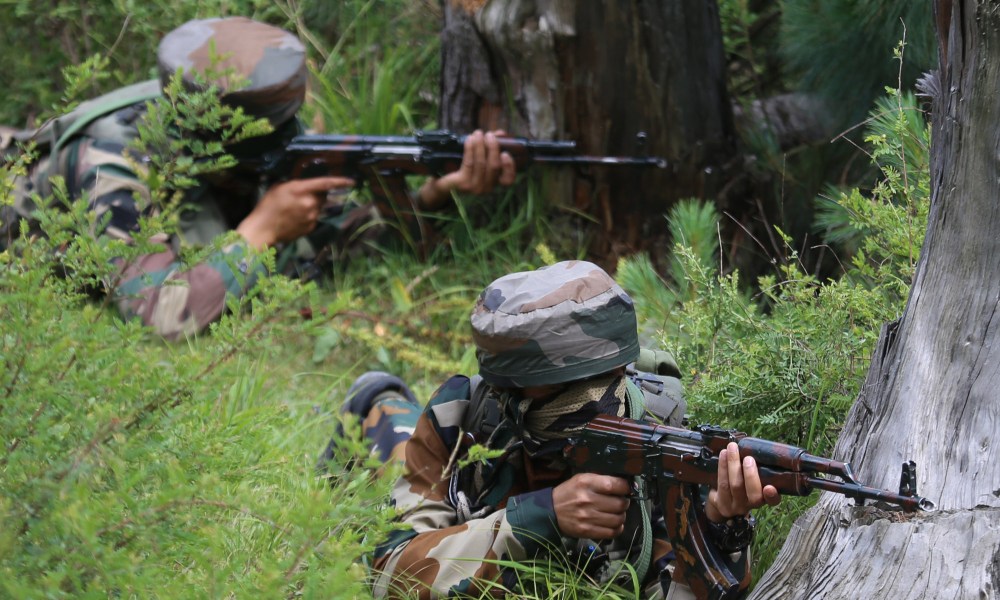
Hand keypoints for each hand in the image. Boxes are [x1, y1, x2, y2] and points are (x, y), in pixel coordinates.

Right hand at [237, 176, 353, 248]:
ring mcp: (312, 216)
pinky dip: (309, 215)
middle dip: (317, 194)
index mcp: (301, 190)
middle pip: (323, 195)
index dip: (340, 181)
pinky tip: (295, 217)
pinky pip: (315, 217)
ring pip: (319, 206)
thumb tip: (306, 182)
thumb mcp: (279, 187)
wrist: (263, 229)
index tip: (352, 181)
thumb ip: (295, 183)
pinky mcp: (312, 227)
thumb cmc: (268, 205)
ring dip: (312, 205)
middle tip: (303, 195)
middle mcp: (310, 203)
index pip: (325, 183)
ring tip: (296, 208)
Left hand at [417, 129, 516, 209]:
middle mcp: (486, 188)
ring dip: (480, 145)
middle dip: (493, 147)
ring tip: (478, 134)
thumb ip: (491, 147)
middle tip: (489, 135)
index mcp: (493, 183)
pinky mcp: (463, 183)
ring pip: (481, 163)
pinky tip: (469, 140)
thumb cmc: (464, 169)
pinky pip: (469, 163)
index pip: (508, 180)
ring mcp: (474, 187)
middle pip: (494, 166)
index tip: (506, 153)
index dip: (509, 167)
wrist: (444, 184)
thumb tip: (500, 133)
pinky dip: (470, 149)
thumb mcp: (479, 158)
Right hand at [552, 473, 630, 539]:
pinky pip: (611, 532)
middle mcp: (588, 500)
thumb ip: (600, 480)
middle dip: (624, 503)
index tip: (626, 489)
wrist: (551, 511)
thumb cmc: (569, 492)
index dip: (626, 488)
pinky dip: (617, 528)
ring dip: (621, 516)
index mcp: (587, 483)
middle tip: (621, 502)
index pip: (616, 485)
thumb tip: (623, 484)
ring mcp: (588, 517)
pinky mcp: (587, 531)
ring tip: (616, 513)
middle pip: (620, 504)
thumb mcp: (581, 479)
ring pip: (618, 519)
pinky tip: (614, 524)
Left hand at [705, 442, 781, 522]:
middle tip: (748, 458)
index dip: (772, 496)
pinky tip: (723, 453)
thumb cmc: (744, 485)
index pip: (773, 501)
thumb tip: (759, 447)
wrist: (724, 502)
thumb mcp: (754, 480)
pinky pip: (722, 483)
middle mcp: (752, 505)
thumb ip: (760, 469)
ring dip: (733, 464)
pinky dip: (722, 466)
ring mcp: (736, 506)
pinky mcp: (722, 503)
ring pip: (734, 486)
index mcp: (764, 499)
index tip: (770, 487)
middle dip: (750, 475)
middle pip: (752, 494)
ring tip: (732, 448)